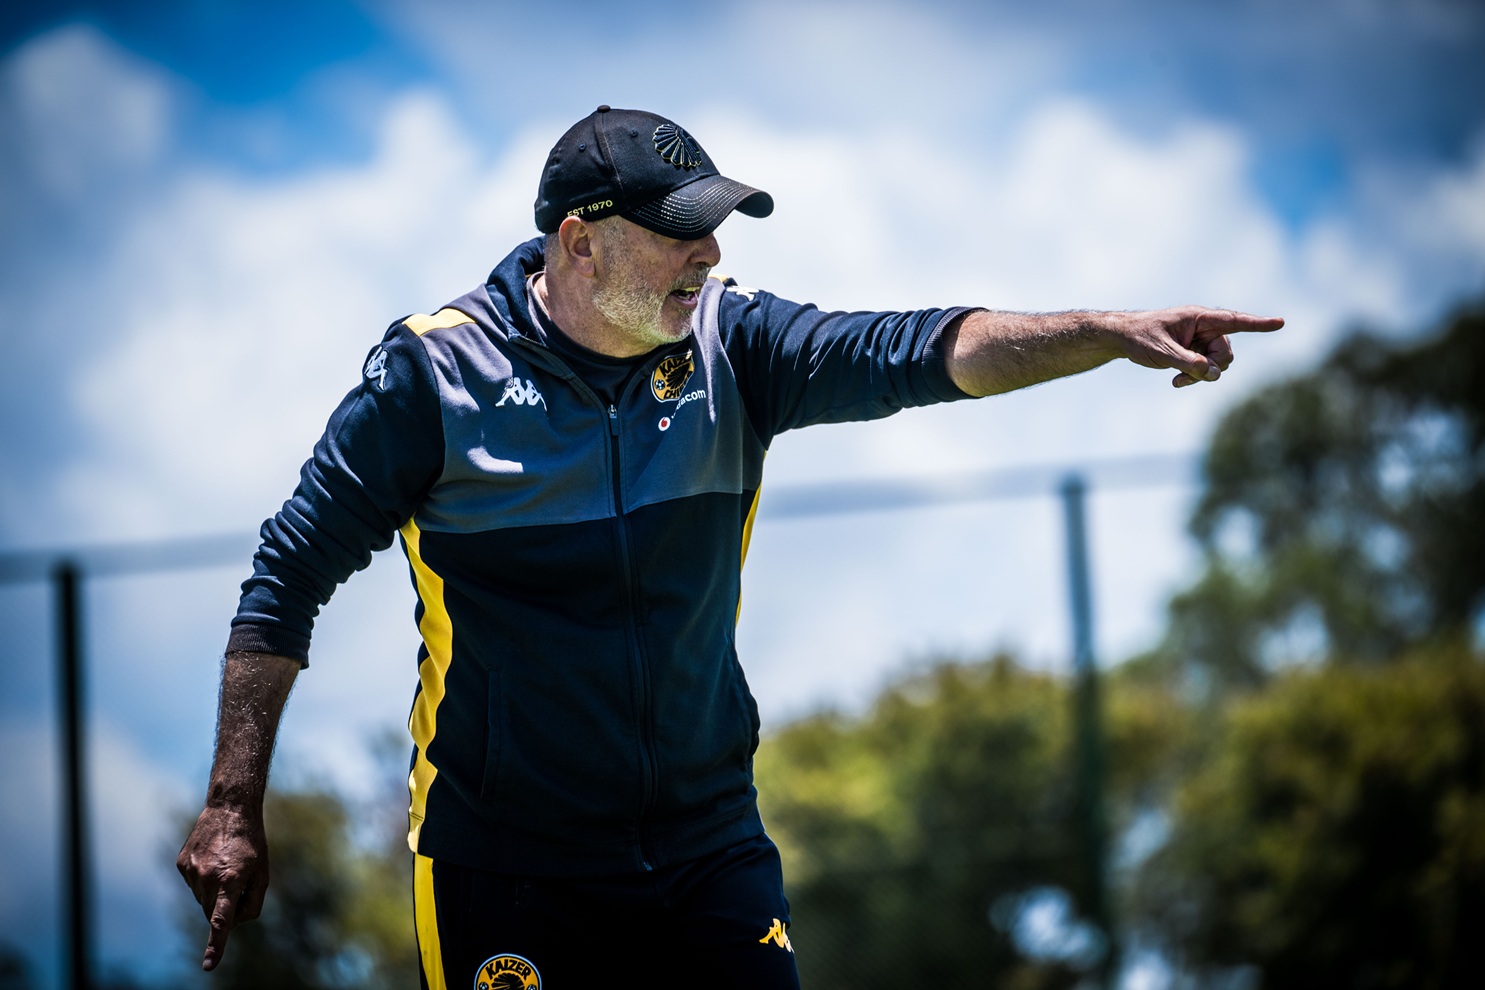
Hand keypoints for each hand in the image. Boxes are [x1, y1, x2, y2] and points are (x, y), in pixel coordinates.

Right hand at [176, 805, 268, 971]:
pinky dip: (203, 880)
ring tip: (225, 865)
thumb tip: (234, 923)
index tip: (209, 965)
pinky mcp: (181, 864)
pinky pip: (193, 885)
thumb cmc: (252, 842)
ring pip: (201, 900)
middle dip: (223, 908)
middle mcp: (207, 877)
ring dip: (213, 892)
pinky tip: (213, 860)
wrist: (230, 808)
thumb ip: (252, 902)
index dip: (217, 945)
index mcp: (231, 880)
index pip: (221, 920)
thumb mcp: (263, 873)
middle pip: (211, 913)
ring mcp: (191, 871)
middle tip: (238, 883)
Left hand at [1110, 306, 1283, 387]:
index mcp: (1198, 317)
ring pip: (1217, 363)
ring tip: (1178, 379)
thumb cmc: (1139, 337)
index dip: (1257, 323)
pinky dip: (1195, 377)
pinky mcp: (1194, 352)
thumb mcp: (1161, 352)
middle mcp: (1203, 327)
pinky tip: (1176, 382)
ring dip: (1202, 375)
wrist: (1122, 339)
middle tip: (1191, 374)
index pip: (1233, 320)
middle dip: (1213, 367)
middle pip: (1226, 352)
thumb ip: (1187, 363)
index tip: (1280, 322)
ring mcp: (1200, 340)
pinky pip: (1206, 369)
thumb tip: (1212, 374)